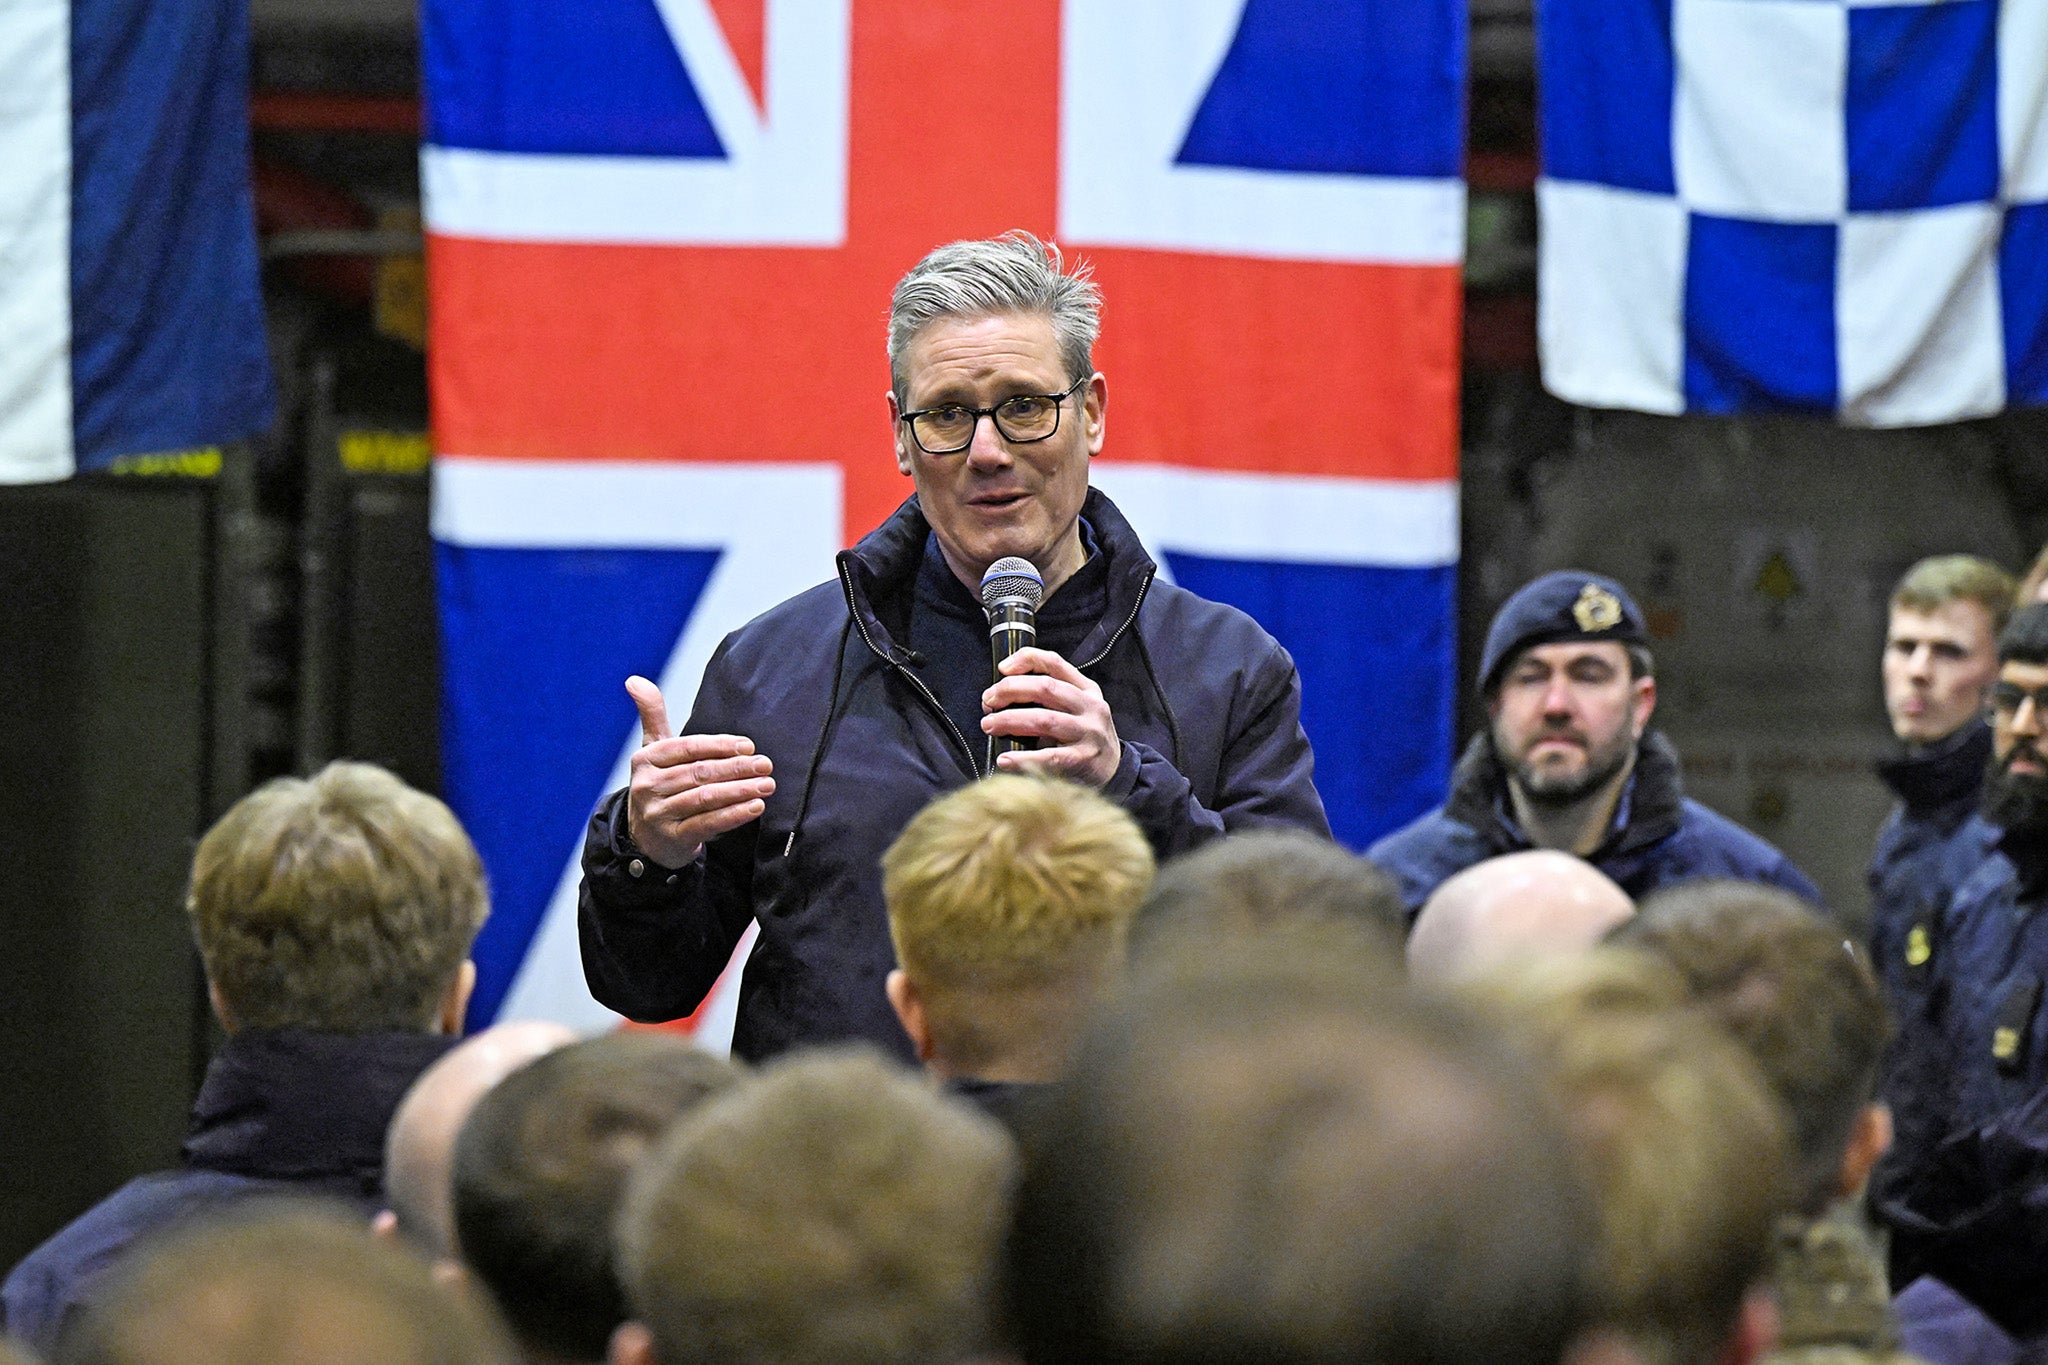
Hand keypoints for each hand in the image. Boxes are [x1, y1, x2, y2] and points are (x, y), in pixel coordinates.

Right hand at [623, 676, 773, 867]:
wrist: (645, 837)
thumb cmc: (659, 785)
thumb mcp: (653, 751)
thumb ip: (652, 714)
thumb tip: (634, 679)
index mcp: (646, 759)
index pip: (688, 748)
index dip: (720, 746)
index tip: (749, 746)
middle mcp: (647, 786)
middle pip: (699, 773)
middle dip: (736, 768)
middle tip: (766, 765)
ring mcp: (657, 814)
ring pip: (704, 798)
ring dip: (739, 791)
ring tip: (767, 785)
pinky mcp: (671, 838)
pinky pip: (706, 824)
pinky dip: (733, 815)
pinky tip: (755, 807)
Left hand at [981, 648, 1120, 787]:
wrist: (1114, 770)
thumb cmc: (1083, 737)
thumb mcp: (1075, 709)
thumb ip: (1047, 698)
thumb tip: (998, 697)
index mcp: (1086, 690)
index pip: (1054, 663)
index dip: (1025, 660)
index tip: (1002, 669)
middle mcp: (1090, 707)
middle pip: (1045, 688)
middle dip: (1010, 691)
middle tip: (988, 702)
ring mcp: (1089, 733)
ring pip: (1044, 719)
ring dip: (1010, 720)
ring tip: (989, 726)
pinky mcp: (1084, 760)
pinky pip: (1049, 757)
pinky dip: (1023, 758)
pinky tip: (1005, 760)